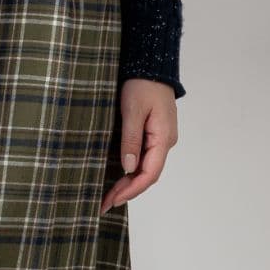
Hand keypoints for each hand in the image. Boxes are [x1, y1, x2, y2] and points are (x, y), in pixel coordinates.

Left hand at [101, 79, 178, 209]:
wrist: (151, 65)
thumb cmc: (142, 84)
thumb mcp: (132, 110)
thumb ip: (131, 139)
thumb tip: (128, 167)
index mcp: (163, 138)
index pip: (150, 173)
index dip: (132, 190)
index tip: (114, 200)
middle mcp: (165, 142)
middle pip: (147, 174)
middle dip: (127, 190)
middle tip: (104, 203)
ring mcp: (160, 138)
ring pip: (145, 167)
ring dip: (128, 182)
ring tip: (108, 195)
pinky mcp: (153, 133)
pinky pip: (143, 157)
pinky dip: (130, 170)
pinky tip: (118, 176)